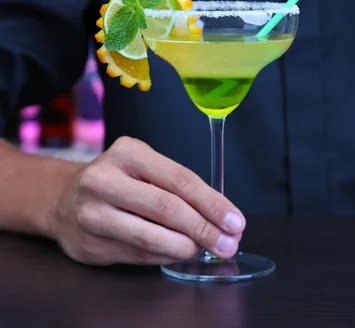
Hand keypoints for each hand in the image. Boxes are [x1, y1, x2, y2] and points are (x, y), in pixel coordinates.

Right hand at [54, 137, 244, 265]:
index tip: (235, 221)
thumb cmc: (116, 179)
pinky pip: (138, 255)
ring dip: (187, 247)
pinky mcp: (89, 244)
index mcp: (128, 153)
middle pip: (168, 208)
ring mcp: (93, 213)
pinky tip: (178, 253)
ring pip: (152, 237)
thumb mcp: (142, 165)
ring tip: (205, 249)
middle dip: (205, 229)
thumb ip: (175, 185)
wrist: (63, 198)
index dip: (212, 203)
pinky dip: (165, 257)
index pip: (180, 179)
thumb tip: (219, 216)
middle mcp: (105, 179)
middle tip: (227, 243)